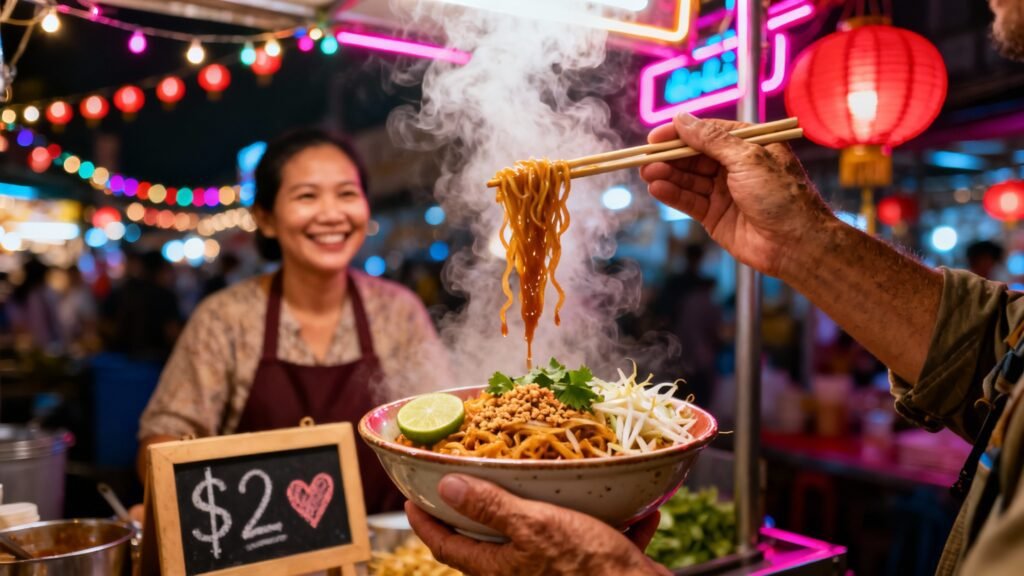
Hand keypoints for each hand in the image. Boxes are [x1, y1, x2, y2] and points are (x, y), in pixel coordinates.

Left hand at [406, 474, 670, 575]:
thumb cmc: (586, 566)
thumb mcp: (534, 526)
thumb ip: (490, 508)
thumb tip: (446, 486)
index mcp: (499, 567)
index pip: (447, 546)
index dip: (425, 522)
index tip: (409, 500)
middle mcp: (521, 574)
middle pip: (487, 545)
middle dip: (478, 515)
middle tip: (468, 483)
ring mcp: (555, 574)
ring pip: (541, 542)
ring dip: (546, 514)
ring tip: (549, 485)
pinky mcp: (592, 570)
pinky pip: (596, 543)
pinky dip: (609, 524)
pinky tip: (633, 509)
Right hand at [639, 112, 834, 278]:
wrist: (796, 243)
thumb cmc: (781, 196)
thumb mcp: (747, 158)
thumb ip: (711, 139)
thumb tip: (682, 120)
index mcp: (750, 145)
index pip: (708, 133)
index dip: (680, 134)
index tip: (655, 137)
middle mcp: (736, 167)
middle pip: (694, 156)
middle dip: (669, 157)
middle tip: (645, 158)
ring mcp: (724, 192)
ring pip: (688, 179)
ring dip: (667, 175)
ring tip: (647, 173)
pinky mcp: (715, 216)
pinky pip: (689, 201)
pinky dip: (673, 194)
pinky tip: (657, 189)